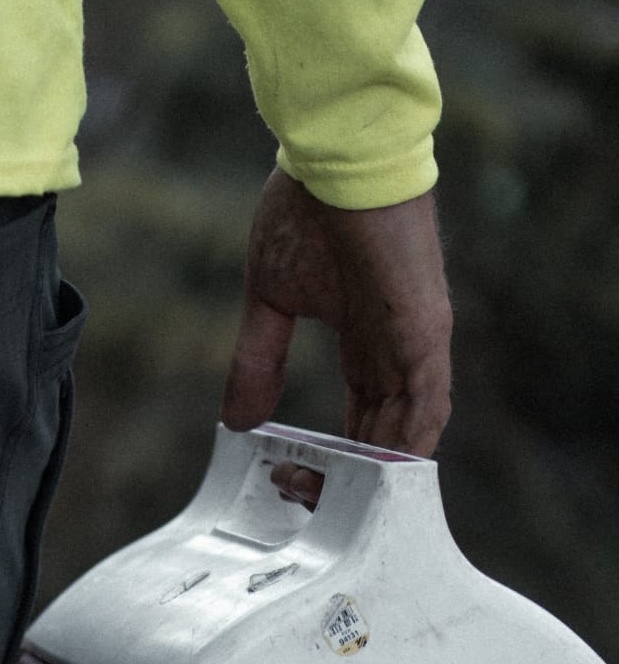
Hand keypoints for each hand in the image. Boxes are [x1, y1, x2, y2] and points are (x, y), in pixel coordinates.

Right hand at [221, 168, 452, 495]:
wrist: (336, 156)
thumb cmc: (307, 209)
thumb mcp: (269, 301)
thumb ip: (257, 361)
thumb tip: (236, 422)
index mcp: (366, 344)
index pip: (363, 421)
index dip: (335, 461)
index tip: (294, 482)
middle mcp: (396, 351)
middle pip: (386, 437)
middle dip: (351, 480)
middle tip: (308, 506)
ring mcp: (414, 343)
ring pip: (409, 431)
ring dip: (376, 475)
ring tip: (339, 507)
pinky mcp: (425, 332)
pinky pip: (428, 404)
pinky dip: (408, 447)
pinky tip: (385, 479)